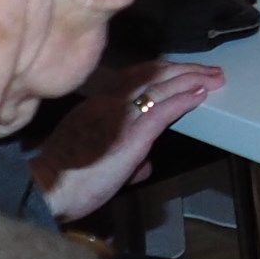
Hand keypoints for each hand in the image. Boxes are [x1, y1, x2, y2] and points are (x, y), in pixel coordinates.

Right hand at [28, 61, 222, 220]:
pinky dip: (183, 99)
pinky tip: (199, 94)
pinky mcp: (131, 134)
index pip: (133, 77)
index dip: (161, 71)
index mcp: (95, 105)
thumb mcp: (94, 159)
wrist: (46, 189)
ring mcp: (119, 115)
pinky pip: (162, 109)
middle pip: (151, 74)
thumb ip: (124, 158)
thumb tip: (144, 166)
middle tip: (208, 70)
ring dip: (191, 79)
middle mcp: (107, 102)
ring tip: (213, 78)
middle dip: (183, 70)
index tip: (181, 71)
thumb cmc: (66, 180)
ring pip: (160, 85)